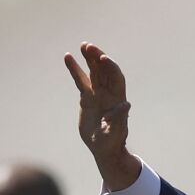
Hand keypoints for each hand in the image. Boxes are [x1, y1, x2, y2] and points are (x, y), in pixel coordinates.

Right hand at [63, 42, 139, 189]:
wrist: (104, 148)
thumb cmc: (112, 141)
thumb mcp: (115, 131)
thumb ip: (120, 118)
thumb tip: (126, 105)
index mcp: (117, 99)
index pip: (116, 78)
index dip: (111, 67)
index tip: (103, 57)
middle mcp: (109, 94)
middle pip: (104, 71)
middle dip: (98, 58)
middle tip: (89, 45)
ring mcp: (98, 94)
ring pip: (94, 72)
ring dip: (89, 59)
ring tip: (82, 46)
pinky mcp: (87, 98)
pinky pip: (81, 80)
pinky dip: (75, 69)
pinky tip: (68, 57)